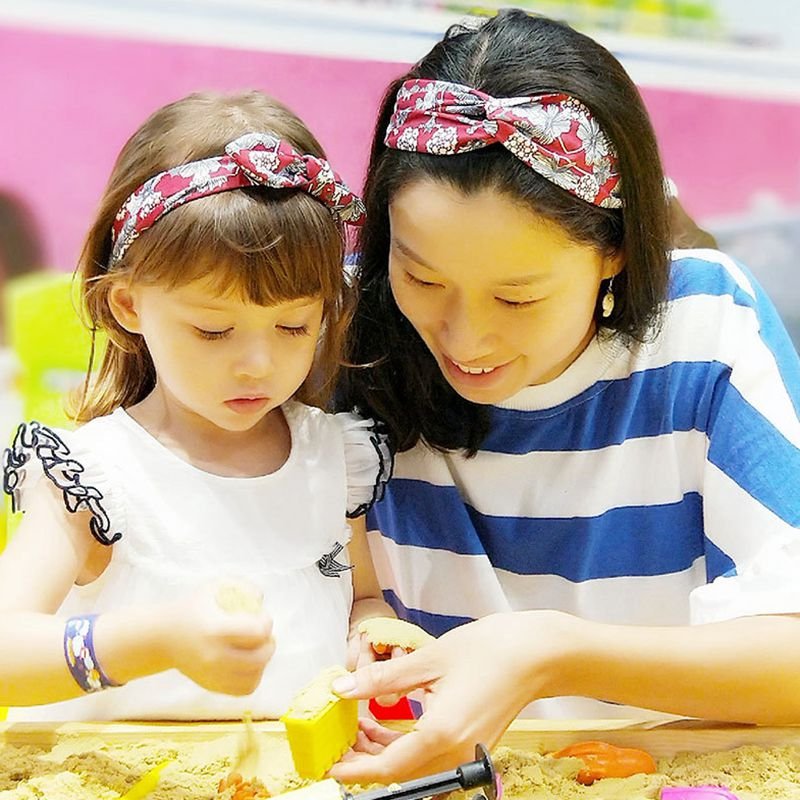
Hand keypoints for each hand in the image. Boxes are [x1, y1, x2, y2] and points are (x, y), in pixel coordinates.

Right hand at [162, 582, 274, 695]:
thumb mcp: (215, 587)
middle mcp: (214, 656)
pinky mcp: (212, 686)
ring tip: (257, 649)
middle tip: (265, 635)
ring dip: (262, 662)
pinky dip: (253, 677)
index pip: (258, 632)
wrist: (163, 636)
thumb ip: (242, 586)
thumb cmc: (194, 608)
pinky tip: (249, 664)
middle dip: (269, 644)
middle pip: (260, 657)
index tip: (262, 616)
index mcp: (216, 630)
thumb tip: (260, 599)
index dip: (266, 622)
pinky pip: (244, 689)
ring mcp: (213, 675)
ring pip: (255, 676)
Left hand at [329, 611, 574, 782]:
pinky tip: (389, 721)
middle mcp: (454, 753)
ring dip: (384, 751)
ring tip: (360, 723)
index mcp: (441, 734)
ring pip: (414, 767)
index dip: (355, 768)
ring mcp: (466, 753)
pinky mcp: (472, 745)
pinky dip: (406, 745)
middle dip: (366, 758)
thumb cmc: (490, 650)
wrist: (539, 654)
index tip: (329, 763)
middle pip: (400, 773)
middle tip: (340, 736)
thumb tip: (343, 688)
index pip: (388, 768)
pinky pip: (431, 757)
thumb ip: (383, 678)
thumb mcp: (430, 659)